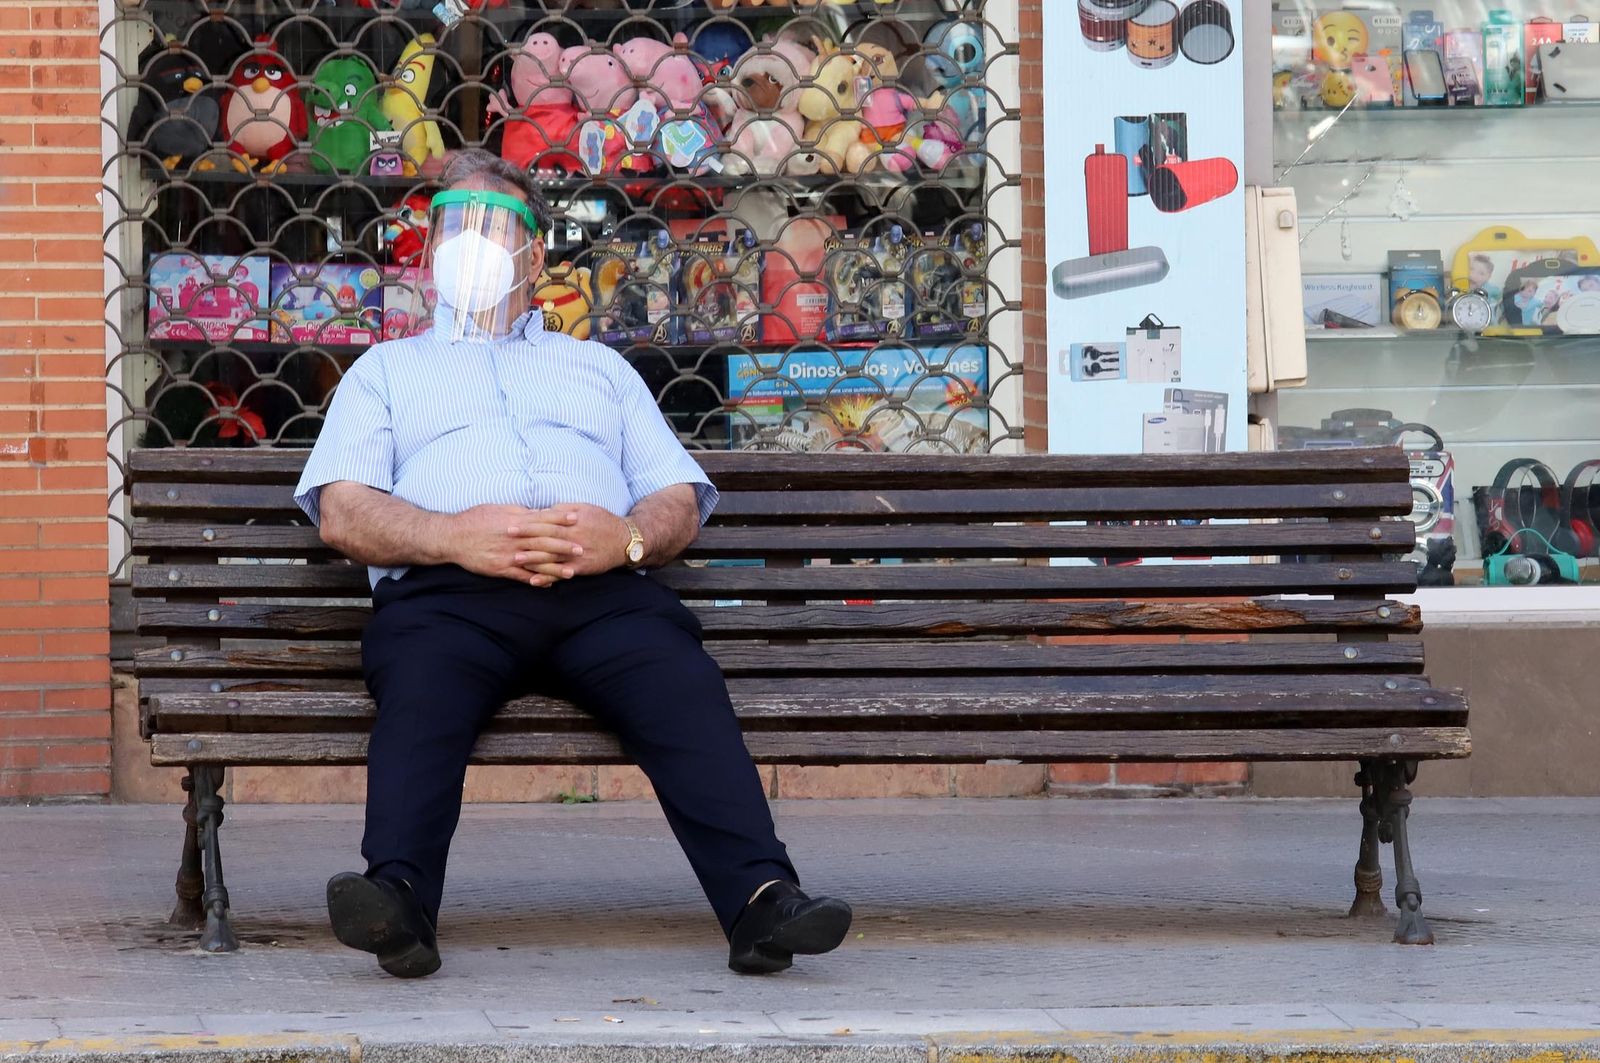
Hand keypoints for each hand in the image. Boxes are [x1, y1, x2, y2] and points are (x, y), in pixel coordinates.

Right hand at [446, 504, 582, 586]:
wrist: (452, 537)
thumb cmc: (474, 519)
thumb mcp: (497, 509)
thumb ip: (518, 512)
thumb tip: (536, 512)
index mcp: (514, 521)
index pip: (542, 518)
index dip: (560, 518)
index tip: (576, 518)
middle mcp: (513, 538)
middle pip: (543, 541)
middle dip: (564, 545)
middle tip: (582, 548)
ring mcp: (508, 555)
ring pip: (536, 561)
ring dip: (555, 567)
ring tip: (572, 572)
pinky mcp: (501, 569)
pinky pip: (522, 576)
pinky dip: (536, 580)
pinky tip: (549, 584)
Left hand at [519, 502, 630, 579]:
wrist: (625, 540)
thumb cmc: (603, 521)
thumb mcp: (585, 508)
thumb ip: (564, 509)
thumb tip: (545, 510)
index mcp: (572, 522)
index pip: (546, 522)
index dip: (528, 523)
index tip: (512, 524)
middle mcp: (573, 538)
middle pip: (545, 538)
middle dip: (525, 539)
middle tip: (506, 539)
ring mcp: (577, 554)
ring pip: (551, 557)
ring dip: (532, 559)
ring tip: (515, 560)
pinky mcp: (581, 568)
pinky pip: (561, 574)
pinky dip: (547, 578)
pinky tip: (534, 581)